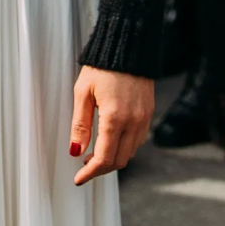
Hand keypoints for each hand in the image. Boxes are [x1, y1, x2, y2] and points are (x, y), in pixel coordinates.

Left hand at [69, 68, 154, 183]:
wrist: (128, 46)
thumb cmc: (102, 67)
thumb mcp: (83, 93)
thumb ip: (80, 125)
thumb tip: (75, 150)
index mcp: (114, 117)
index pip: (104, 158)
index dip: (90, 173)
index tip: (79, 178)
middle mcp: (133, 121)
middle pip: (119, 161)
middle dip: (101, 168)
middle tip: (84, 166)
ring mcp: (144, 118)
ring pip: (130, 153)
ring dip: (113, 159)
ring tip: (95, 153)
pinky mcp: (149, 113)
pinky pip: (138, 140)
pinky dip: (124, 147)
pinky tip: (111, 141)